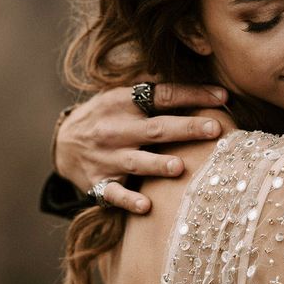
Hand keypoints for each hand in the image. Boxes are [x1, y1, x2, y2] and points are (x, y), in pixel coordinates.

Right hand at [56, 83, 226, 212]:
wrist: (62, 144)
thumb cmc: (105, 116)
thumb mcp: (120, 94)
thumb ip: (151, 89)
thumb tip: (194, 77)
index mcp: (122, 101)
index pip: (162, 95)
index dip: (192, 94)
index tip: (222, 96)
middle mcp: (115, 128)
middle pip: (155, 128)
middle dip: (186, 128)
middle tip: (214, 128)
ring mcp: (106, 157)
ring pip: (136, 161)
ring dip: (157, 164)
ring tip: (179, 166)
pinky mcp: (98, 183)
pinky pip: (114, 193)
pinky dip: (128, 200)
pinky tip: (146, 206)